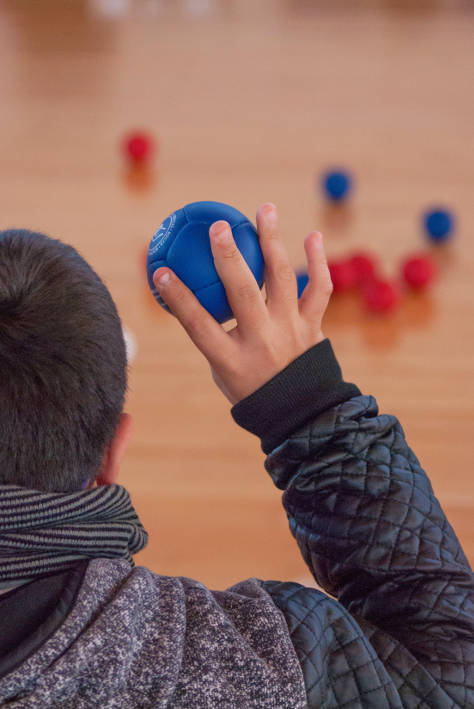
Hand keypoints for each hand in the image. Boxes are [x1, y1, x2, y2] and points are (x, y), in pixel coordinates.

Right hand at [152, 203, 332, 405]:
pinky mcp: (313, 326)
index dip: (178, 297)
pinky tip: (313, 235)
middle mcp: (262, 342)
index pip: (198, 324)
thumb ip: (209, 335)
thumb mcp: (221, 369)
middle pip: (242, 293)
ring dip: (272, 242)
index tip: (160, 270)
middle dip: (228, 257)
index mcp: (232, 359)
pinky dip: (319, 262)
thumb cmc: (251, 388)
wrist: (301, 414)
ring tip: (264, 210)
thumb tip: (186, 297)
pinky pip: (319, 289)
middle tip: (218, 226)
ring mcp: (291, 331)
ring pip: (283, 280)